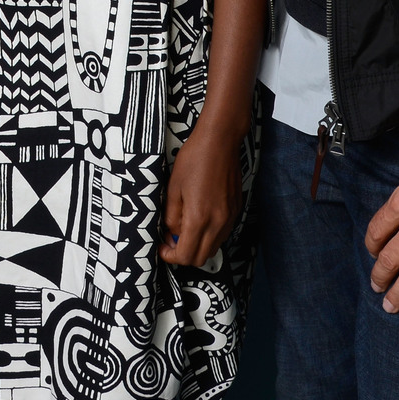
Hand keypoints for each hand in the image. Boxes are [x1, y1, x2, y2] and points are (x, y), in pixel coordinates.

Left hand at [161, 124, 242, 267]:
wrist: (220, 141)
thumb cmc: (194, 159)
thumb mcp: (173, 188)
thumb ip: (172, 216)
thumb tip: (172, 233)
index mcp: (199, 218)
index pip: (186, 256)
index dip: (171, 257)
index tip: (162, 248)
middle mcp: (218, 223)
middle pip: (201, 258)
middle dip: (184, 255)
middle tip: (171, 240)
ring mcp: (230, 217)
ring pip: (213, 248)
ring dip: (198, 246)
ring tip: (184, 227)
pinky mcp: (236, 210)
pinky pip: (222, 234)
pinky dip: (209, 235)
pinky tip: (199, 218)